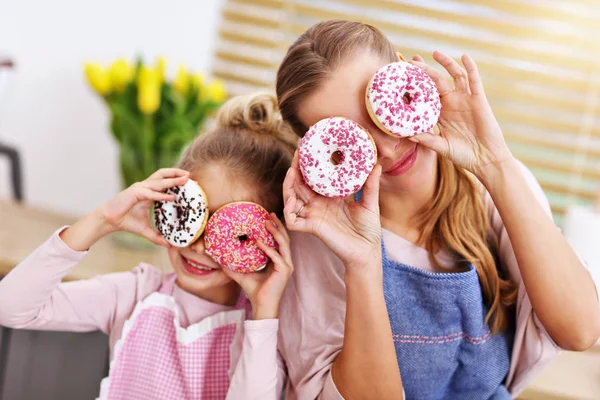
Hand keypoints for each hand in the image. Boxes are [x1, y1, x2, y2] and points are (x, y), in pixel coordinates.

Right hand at [98, 168, 189, 245]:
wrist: (109, 221)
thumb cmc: (126, 222)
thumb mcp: (145, 230)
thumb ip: (157, 237)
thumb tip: (169, 246)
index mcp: (149, 192)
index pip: (164, 181)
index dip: (176, 179)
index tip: (190, 181)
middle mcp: (145, 187)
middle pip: (162, 174)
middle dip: (176, 173)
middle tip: (189, 175)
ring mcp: (140, 188)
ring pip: (159, 181)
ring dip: (173, 180)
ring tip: (185, 180)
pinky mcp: (134, 193)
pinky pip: (151, 193)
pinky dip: (162, 195)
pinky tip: (172, 197)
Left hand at [221, 214, 292, 319]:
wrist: (261, 305)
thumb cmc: (254, 291)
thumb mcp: (241, 273)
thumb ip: (232, 265)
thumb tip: (217, 257)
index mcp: (279, 260)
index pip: (279, 241)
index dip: (275, 228)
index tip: (267, 217)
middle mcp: (285, 261)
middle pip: (284, 239)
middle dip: (278, 225)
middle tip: (270, 214)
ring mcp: (286, 266)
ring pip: (283, 244)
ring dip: (275, 232)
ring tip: (267, 222)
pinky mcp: (284, 271)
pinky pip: (276, 256)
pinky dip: (268, 248)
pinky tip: (258, 241)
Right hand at [282, 151, 382, 272]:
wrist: (367, 251)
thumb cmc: (369, 230)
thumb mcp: (370, 203)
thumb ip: (370, 185)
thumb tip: (376, 164)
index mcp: (330, 197)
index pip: (315, 178)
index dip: (310, 164)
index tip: (310, 147)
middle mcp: (318, 205)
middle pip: (300, 184)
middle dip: (296, 169)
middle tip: (299, 152)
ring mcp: (313, 216)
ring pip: (291, 199)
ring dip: (288, 185)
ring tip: (291, 171)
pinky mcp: (311, 228)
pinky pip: (292, 220)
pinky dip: (288, 210)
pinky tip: (290, 199)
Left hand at [408, 51, 514, 179]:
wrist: (486, 160)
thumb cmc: (463, 155)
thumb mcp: (441, 146)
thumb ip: (427, 139)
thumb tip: (407, 135)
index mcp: (440, 113)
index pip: (424, 95)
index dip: (414, 86)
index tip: (401, 77)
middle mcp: (452, 103)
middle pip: (436, 81)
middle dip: (424, 70)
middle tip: (410, 61)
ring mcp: (465, 100)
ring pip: (455, 76)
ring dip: (446, 63)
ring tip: (434, 53)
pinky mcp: (479, 100)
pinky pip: (474, 81)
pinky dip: (470, 67)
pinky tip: (464, 57)